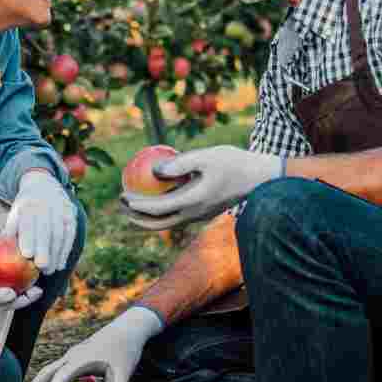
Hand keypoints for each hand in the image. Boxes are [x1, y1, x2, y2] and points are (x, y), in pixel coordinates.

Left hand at [4, 170, 76, 274]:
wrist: (43, 186)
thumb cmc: (24, 210)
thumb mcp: (14, 215)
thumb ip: (10, 232)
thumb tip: (1, 255)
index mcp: (28, 203)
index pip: (29, 221)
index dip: (29, 237)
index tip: (27, 255)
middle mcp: (46, 204)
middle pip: (47, 228)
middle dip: (45, 249)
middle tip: (41, 267)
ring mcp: (61, 208)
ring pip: (60, 233)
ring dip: (56, 254)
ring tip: (49, 271)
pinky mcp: (71, 214)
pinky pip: (70, 234)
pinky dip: (65, 251)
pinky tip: (60, 265)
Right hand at [23, 306, 163, 381]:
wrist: (128, 329)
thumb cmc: (126, 350)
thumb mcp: (123, 373)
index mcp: (82, 358)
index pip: (62, 375)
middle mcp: (73, 355)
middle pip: (47, 372)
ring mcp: (72, 355)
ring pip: (48, 370)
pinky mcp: (74, 357)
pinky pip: (55, 371)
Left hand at [120, 145, 285, 229]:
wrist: (260, 179)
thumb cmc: (233, 162)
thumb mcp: (206, 157)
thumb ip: (179, 164)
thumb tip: (154, 171)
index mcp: (193, 202)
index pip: (157, 209)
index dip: (137, 204)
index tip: (122, 194)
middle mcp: (194, 214)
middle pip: (158, 224)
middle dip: (136, 217)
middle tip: (121, 203)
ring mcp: (199, 216)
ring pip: (167, 224)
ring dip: (147, 218)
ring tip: (131, 205)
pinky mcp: (203, 212)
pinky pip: (176, 216)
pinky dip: (161, 211)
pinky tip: (154, 196)